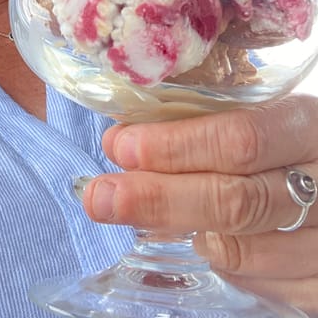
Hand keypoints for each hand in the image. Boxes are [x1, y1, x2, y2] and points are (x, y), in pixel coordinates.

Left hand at [82, 93, 317, 316]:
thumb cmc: (290, 140)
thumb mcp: (268, 112)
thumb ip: (210, 122)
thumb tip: (125, 143)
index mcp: (309, 126)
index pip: (240, 139)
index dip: (174, 147)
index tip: (121, 146)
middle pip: (236, 202)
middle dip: (158, 198)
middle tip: (101, 196)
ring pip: (244, 251)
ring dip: (179, 232)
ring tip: (138, 211)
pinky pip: (262, 285)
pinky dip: (220, 263)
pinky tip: (197, 238)